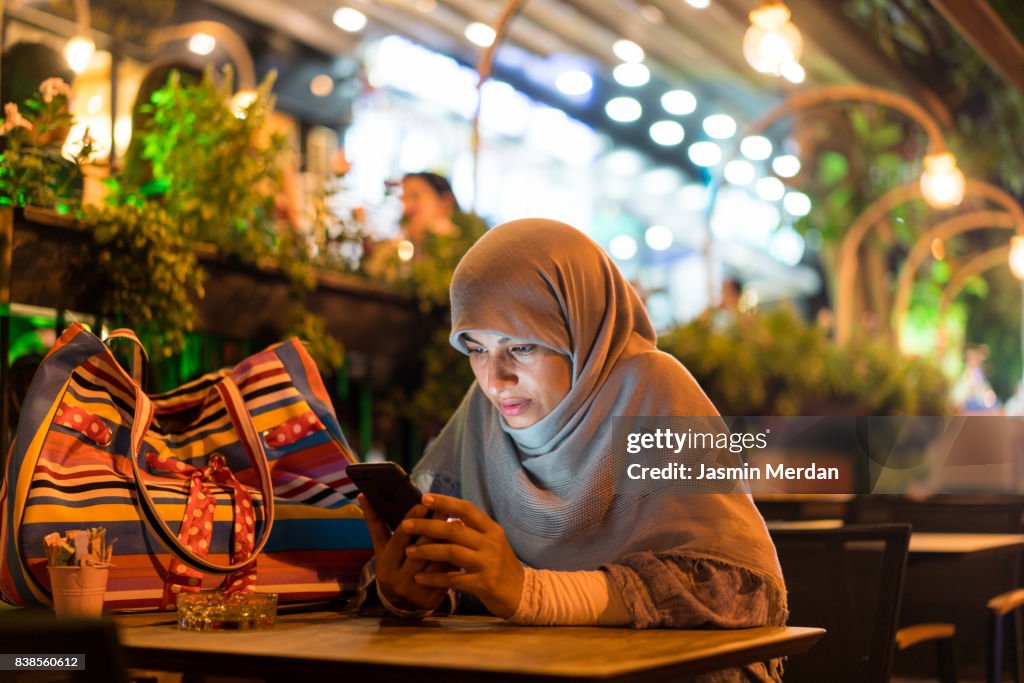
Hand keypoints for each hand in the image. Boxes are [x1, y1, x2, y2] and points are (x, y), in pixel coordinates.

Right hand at [357, 494, 448, 612]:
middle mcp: (399, 579)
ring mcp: (416, 591)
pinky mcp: (432, 599)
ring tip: (458, 524)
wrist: (400, 602)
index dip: (410, 521)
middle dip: (434, 529)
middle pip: (421, 550)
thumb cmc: (393, 564)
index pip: (399, 539)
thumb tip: (363, 495)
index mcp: (385, 564)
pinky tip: (462, 546)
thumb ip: (376, 523)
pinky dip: (454, 559)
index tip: (422, 505)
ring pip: (436, 562)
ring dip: (448, 543)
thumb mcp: (382, 547)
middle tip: (446, 509)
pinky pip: (447, 575)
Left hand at [400, 494, 524, 618]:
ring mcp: (488, 563)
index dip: (445, 502)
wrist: (521, 592)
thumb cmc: (500, 565)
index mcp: (492, 529)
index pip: (467, 509)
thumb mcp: (491, 542)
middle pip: (454, 529)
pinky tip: (419, 577)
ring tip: (409, 551)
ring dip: (427, 550)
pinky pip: (453, 579)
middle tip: (405, 525)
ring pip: (451, 552)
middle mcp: (491, 543)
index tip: (424, 498)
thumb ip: (471, 531)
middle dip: (427, 526)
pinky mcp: (483, 584)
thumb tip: (444, 516)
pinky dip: (434, 578)